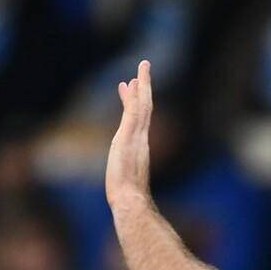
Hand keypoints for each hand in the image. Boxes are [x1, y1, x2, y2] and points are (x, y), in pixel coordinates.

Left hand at [106, 59, 153, 206]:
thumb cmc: (128, 199)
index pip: (140, 119)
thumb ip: (127, 178)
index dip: (137, 101)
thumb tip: (125, 186)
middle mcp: (141, 139)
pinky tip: (133, 84)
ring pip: (143, 105)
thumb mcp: (125, 182)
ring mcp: (136, 138)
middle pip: (146, 107)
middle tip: (143, 67)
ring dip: (143, 84)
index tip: (131, 86)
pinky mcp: (128, 138)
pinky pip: (134, 112)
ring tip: (143, 66)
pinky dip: (136, 97)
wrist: (131, 203)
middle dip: (145, 87)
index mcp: (139, 147)